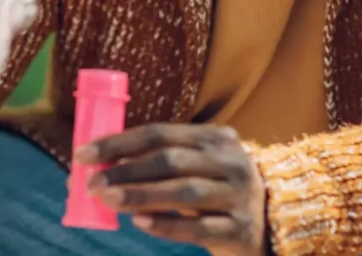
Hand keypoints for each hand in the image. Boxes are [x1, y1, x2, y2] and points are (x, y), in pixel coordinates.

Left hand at [75, 123, 267, 255]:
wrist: (277, 220)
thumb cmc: (219, 188)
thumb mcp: (197, 164)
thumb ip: (160, 161)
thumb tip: (102, 166)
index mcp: (214, 137)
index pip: (159, 133)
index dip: (119, 142)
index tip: (84, 153)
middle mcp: (230, 160)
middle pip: (169, 160)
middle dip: (125, 169)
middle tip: (91, 181)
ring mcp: (240, 195)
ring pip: (184, 192)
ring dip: (140, 195)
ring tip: (107, 199)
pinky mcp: (241, 230)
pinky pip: (200, 228)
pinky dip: (167, 225)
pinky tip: (140, 223)